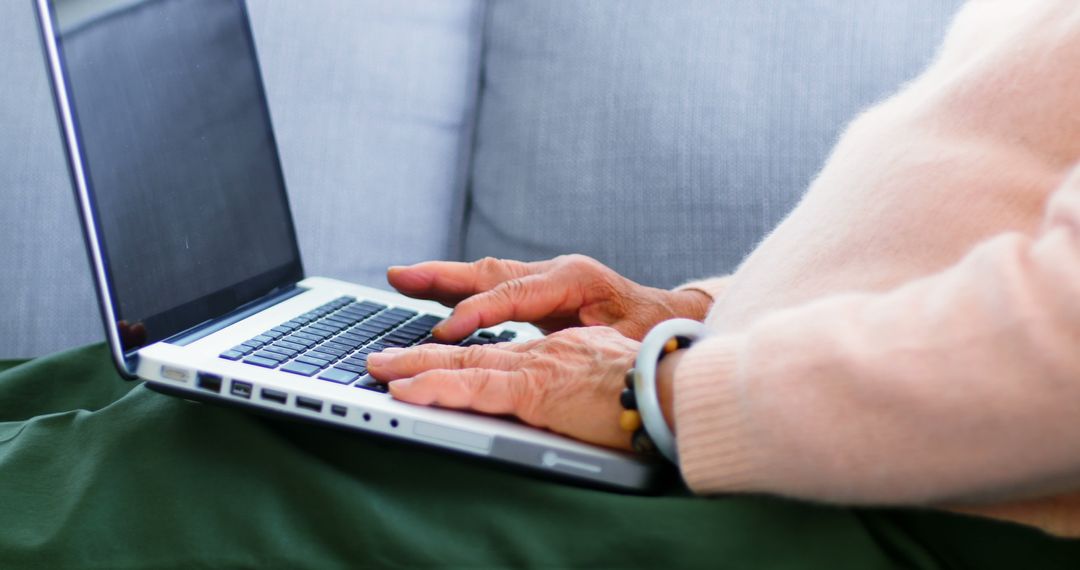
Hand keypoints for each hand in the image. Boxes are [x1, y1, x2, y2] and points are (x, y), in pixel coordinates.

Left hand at [367, 326, 639, 449]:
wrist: (678, 384)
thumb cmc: (655, 383)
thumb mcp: (609, 374)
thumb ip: (580, 377)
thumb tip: (570, 391)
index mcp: (557, 346)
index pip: (497, 342)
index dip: (458, 339)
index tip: (429, 345)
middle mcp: (540, 347)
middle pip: (469, 346)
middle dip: (421, 349)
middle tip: (381, 353)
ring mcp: (536, 364)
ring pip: (463, 362)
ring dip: (415, 366)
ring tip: (378, 369)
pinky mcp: (536, 387)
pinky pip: (476, 387)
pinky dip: (436, 388)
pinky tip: (406, 389)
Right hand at [387, 255, 711, 340]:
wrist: (666, 319)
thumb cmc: (649, 334)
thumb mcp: (624, 342)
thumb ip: (591, 344)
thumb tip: (565, 352)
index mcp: (573, 278)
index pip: (513, 293)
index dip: (478, 313)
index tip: (446, 333)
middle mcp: (555, 271)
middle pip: (490, 272)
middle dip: (442, 277)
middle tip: (399, 277)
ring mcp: (545, 277)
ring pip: (486, 275)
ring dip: (443, 279)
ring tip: (400, 278)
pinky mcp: (539, 289)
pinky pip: (493, 286)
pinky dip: (460, 290)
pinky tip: (432, 294)